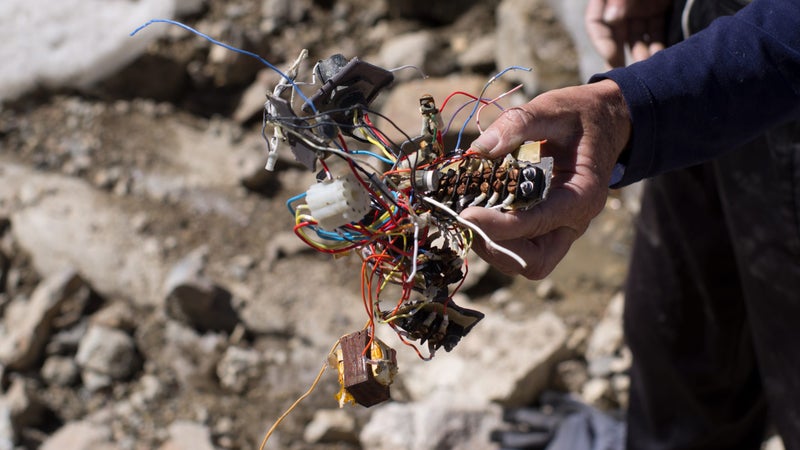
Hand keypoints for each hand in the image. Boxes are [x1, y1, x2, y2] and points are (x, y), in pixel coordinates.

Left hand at [460, 79, 629, 278]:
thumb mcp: (554, 108)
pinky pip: (520, 247)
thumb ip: (519, 123)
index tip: (466, 214)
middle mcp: (574, 222)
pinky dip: (494, 238)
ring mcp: (560, 229)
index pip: (538, 223)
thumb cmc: (580, 116)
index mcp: (582, 195)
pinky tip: (474, 212)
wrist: (604, 122)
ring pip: (525, 261)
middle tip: (463, 218)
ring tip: (464, 215)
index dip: (500, 225)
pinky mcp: (545, 228)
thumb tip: (480, 148)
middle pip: (535, 261)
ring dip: (491, 246)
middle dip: (496, 247)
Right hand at [585, 0, 671, 66]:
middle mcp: (622, 7)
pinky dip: (658, 45)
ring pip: (638, 38)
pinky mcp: (660, 9)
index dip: (601, 42)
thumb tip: (611, 18)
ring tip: (645, 69)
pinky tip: (660, 59)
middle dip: (620, 57)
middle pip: (616, 37)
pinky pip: (657, 31)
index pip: (596, 23)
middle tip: (624, 77)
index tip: (610, 57)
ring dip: (641, 55)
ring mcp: (641, 9)